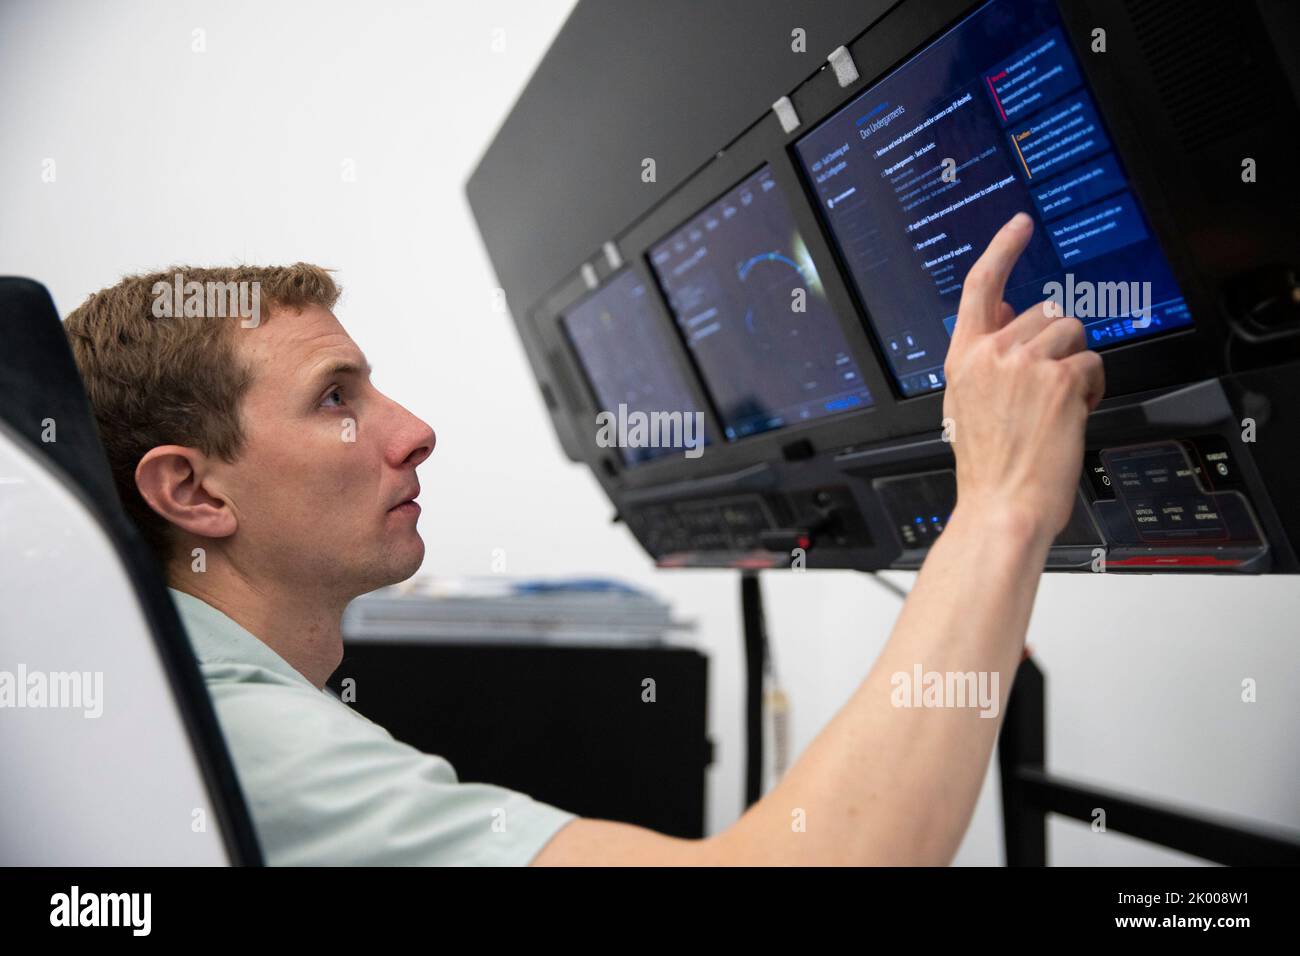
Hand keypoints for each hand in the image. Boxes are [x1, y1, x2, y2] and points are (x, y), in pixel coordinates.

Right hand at [942, 213, 1104, 542]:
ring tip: (1061, 403)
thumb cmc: (988, 468)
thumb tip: (1015, 313)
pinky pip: (1093, 360)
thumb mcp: (969, 405)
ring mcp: (1026, 364)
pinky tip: (1075, 412)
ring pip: (1072, 332)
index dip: (1002, 249)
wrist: (1002, 505)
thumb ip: (988, 356)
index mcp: (963, 359)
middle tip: (1052, 383)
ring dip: (1077, 364)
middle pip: (1044, 311)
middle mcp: (992, 354)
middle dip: (1058, 341)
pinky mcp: (1060, 379)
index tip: (1020, 226)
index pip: (980, 286)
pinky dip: (1093, 385)